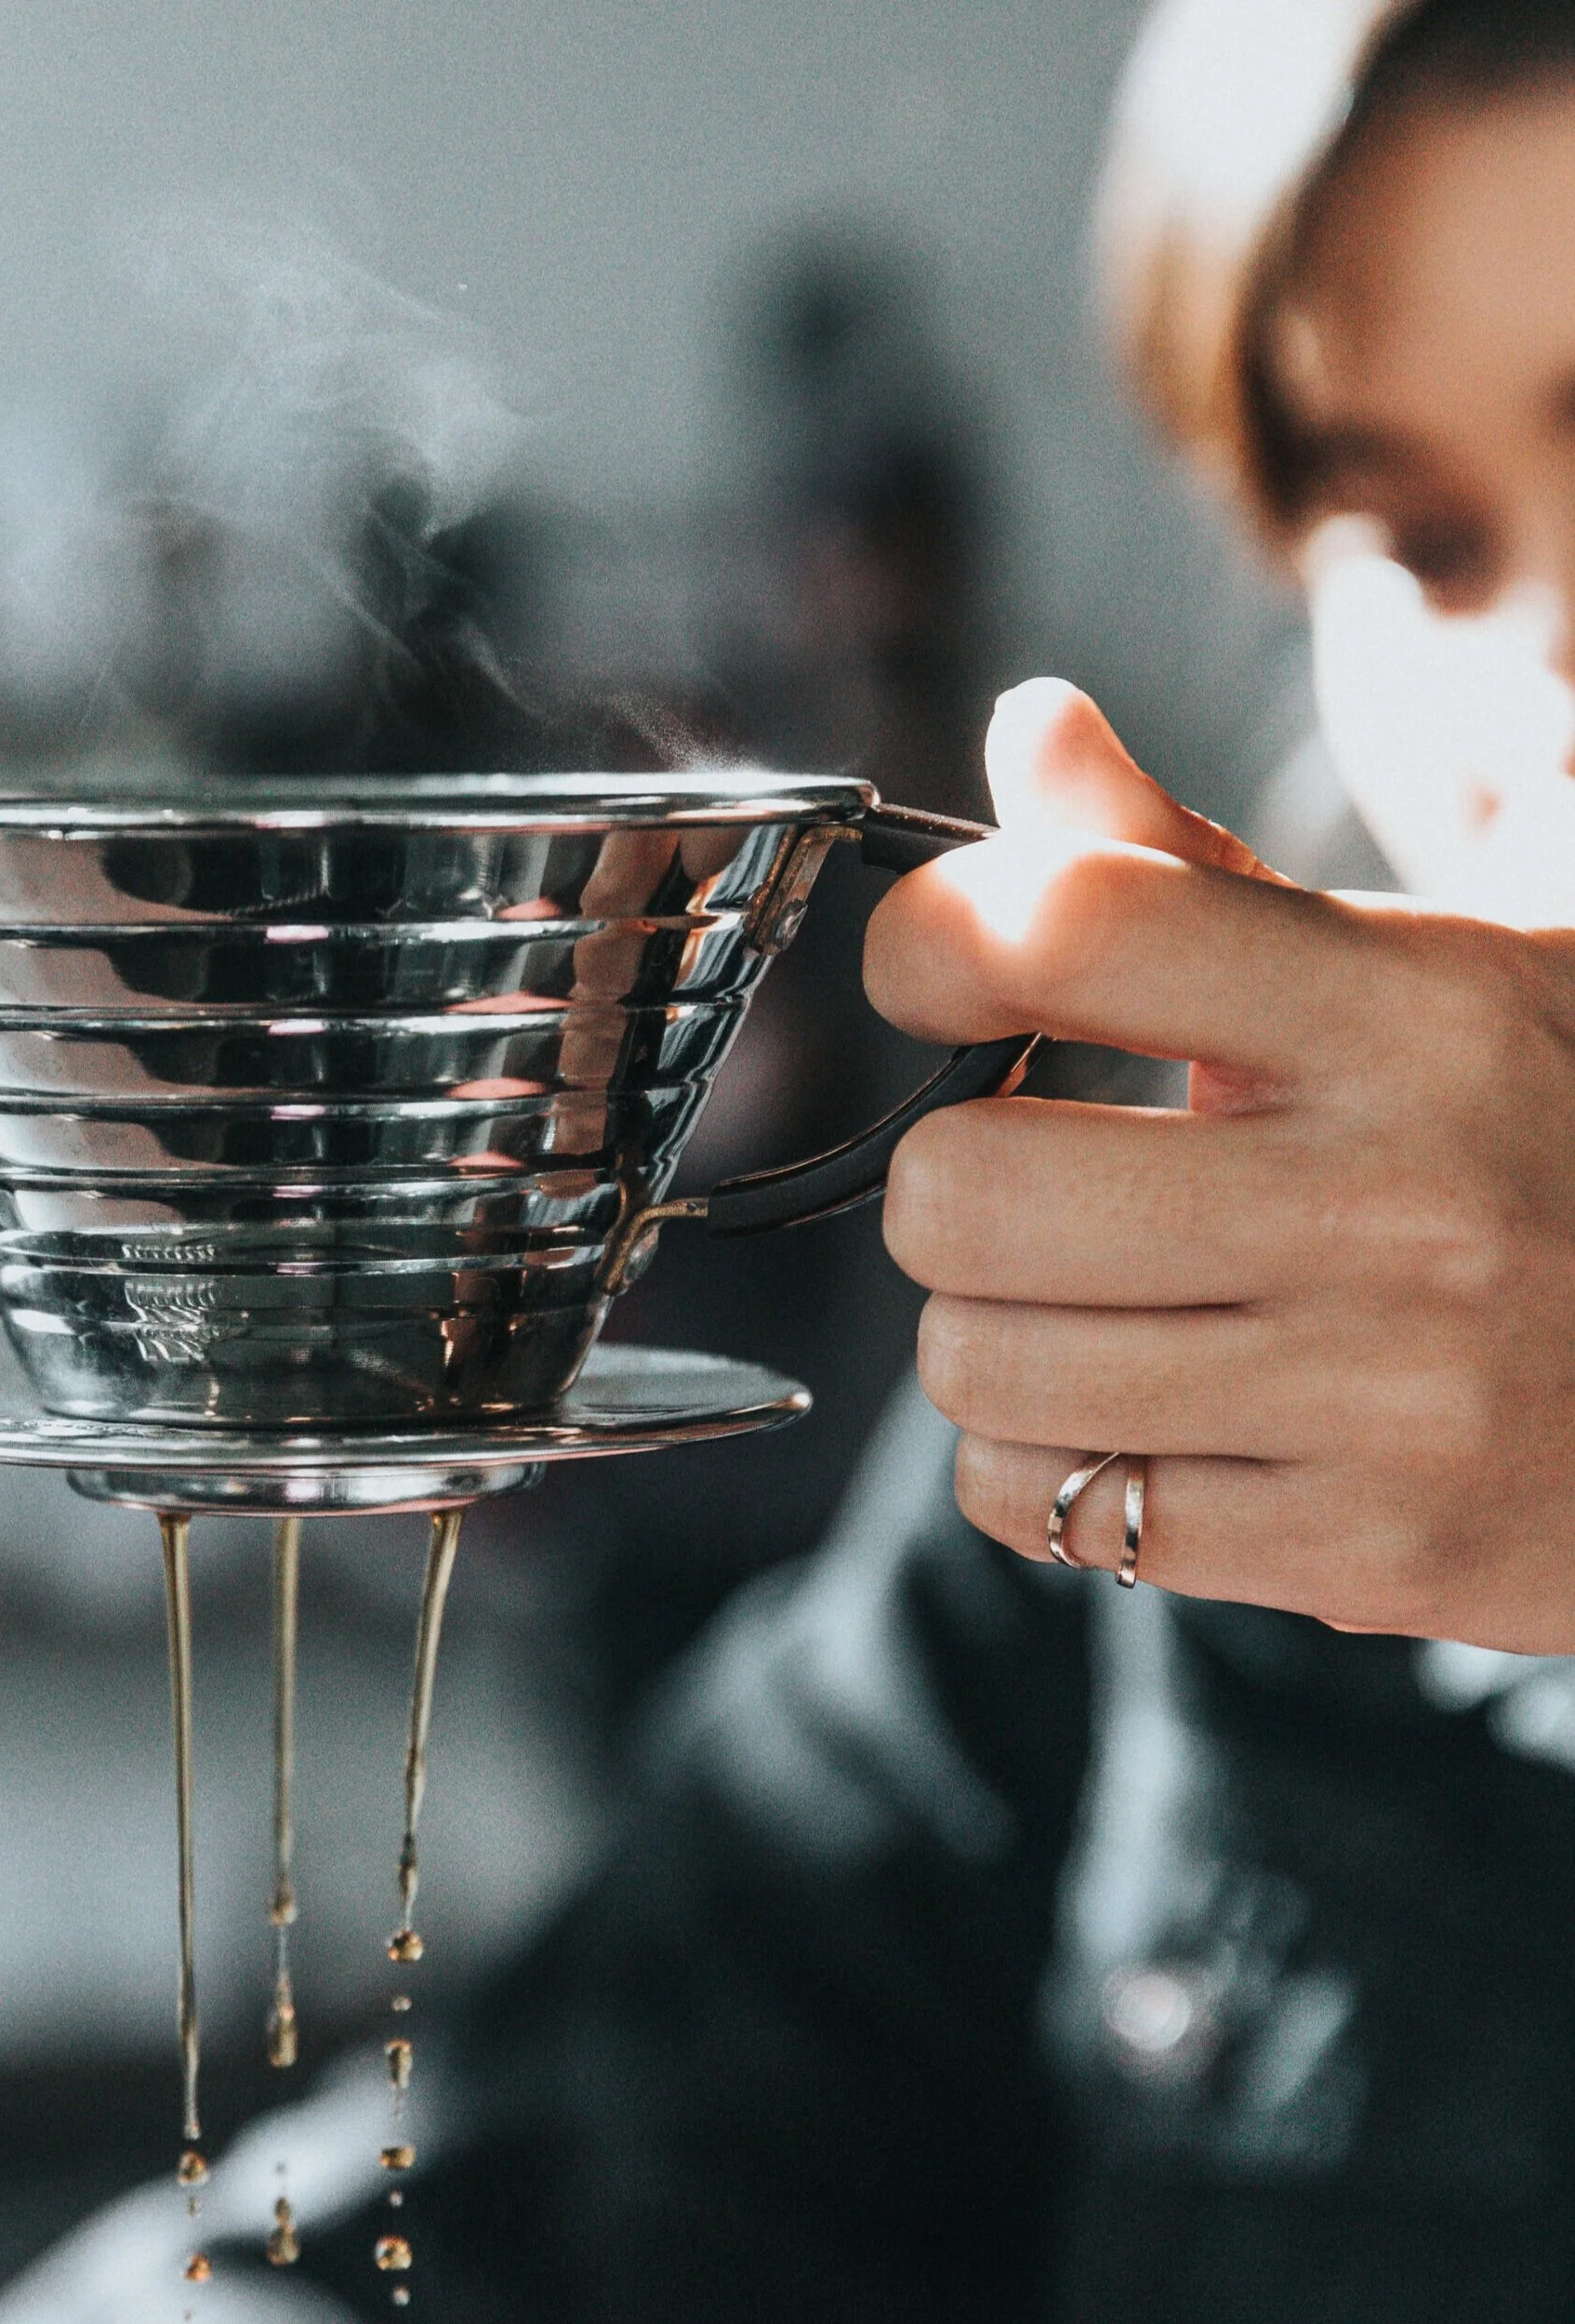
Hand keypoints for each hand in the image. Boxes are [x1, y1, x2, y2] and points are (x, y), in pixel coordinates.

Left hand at [864, 677, 1574, 1652]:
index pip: (1069, 926)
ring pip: (975, 1364)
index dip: (934, 943)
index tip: (944, 980)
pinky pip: (1036, 1504)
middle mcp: (1393, 1203)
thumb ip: (1189, 864)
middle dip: (952, 1179)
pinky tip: (1137, 1409)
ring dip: (989, 1330)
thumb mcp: (1423, 962)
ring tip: (1091, 1301)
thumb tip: (1029, 727)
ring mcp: (1380, 1396)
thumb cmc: (1552, 1126)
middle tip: (1030, 1175)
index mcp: (1409, 1011)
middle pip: (964, 1189)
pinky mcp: (1360, 1550)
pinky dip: (1040, 1461)